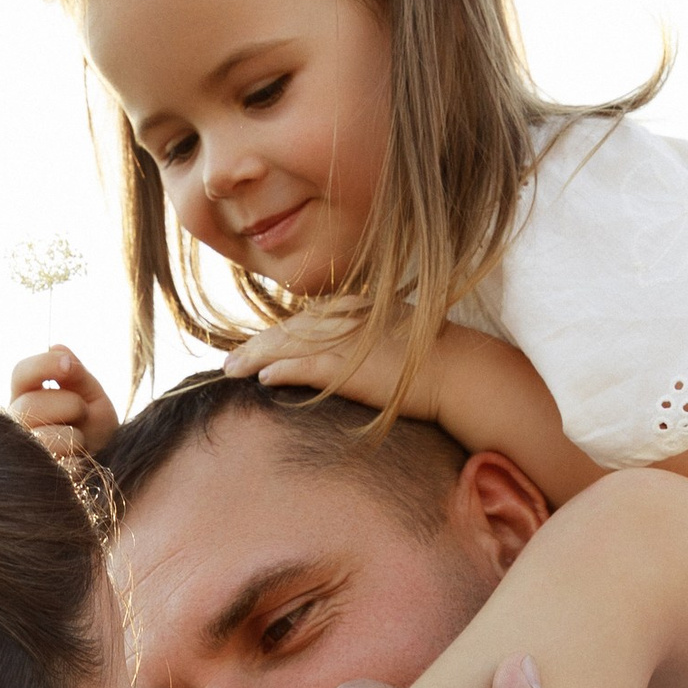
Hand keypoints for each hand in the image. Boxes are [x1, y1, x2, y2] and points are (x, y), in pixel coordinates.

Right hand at [9, 343, 117, 461]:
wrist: (108, 470)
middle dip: (70, 405)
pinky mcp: (33, 482)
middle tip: (84, 414)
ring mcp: (20, 455)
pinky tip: (77, 464)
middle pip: (31, 404)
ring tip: (81, 443)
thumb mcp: (93, 397)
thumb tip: (56, 347)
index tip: (69, 365)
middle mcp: (15, 425)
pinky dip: (77, 464)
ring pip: (44, 438)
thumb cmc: (95, 432)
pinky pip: (60, 468)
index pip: (20, 373)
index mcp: (25, 398)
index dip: (43, 365)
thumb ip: (77, 375)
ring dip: (75, 437)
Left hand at [221, 294, 443, 422]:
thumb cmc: (432, 359)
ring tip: (232, 370)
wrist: (457, 370)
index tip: (256, 347)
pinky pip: (304, 366)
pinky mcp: (348, 366)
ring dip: (255, 357)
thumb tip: (346, 349)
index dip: (276, 334)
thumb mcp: (396, 336)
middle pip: (289, 329)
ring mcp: (345, 341)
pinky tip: (262, 379)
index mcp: (356, 308)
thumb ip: (367, 336)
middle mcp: (345, 319)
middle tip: (230, 361)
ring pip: (288, 345)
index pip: (305, 320)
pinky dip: (281, 370)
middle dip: (256, 345)